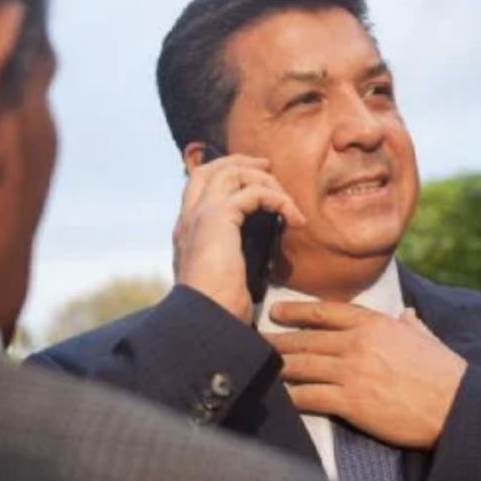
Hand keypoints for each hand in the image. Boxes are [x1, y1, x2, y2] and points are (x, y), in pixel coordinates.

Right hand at [172, 154, 304, 322]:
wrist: (205, 319)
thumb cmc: (217, 310)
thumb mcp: (225, 280)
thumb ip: (232, 261)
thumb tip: (256, 257)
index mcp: (186, 235)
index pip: (197, 191)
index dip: (223, 178)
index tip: (253, 183)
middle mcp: (188, 220)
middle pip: (207, 169)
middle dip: (237, 161)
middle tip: (266, 166)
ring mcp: (199, 216)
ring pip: (228, 171)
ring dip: (262, 178)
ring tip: (287, 199)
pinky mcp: (217, 217)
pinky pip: (253, 192)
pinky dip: (278, 199)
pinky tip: (294, 218)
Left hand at [265, 302, 466, 448]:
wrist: (455, 404)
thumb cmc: (443, 372)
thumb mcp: (425, 337)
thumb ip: (410, 325)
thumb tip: (407, 314)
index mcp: (374, 324)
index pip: (325, 311)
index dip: (297, 311)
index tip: (278, 311)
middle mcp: (357, 343)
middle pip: (306, 339)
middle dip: (280, 340)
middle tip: (259, 340)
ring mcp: (351, 372)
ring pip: (302, 365)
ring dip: (279, 365)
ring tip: (262, 364)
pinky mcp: (350, 402)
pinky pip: (310, 396)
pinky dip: (292, 396)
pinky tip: (281, 395)